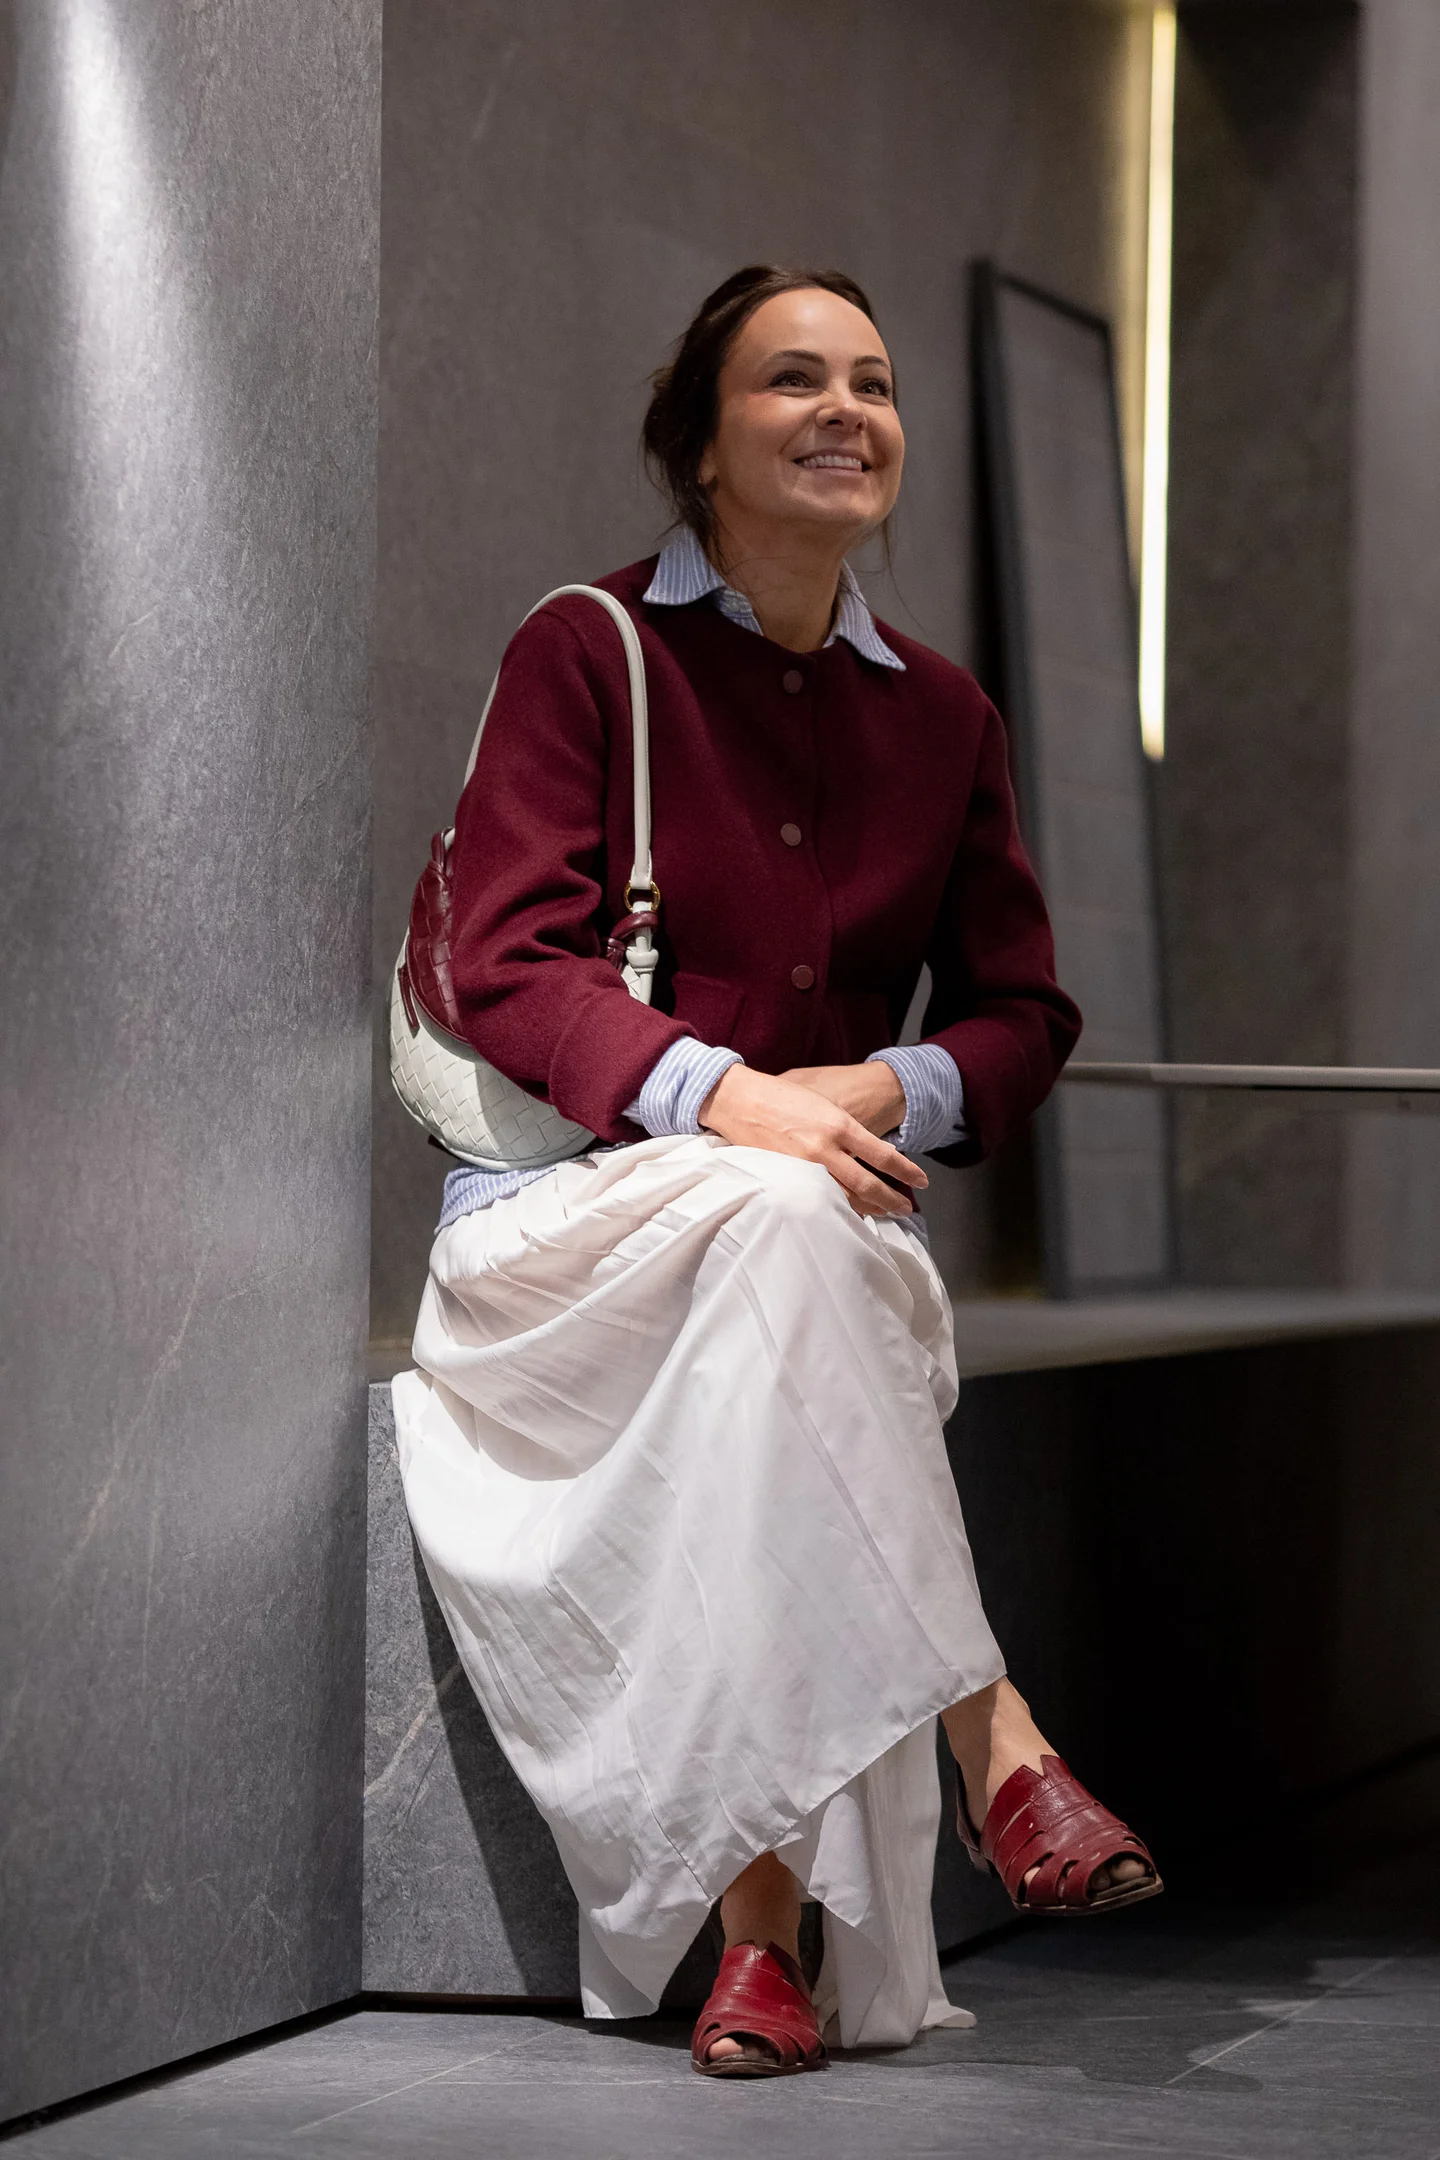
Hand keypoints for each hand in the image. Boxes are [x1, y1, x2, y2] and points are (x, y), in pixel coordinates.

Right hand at [697, 1065, 925, 1219]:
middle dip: (892, 1200)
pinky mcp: (787, 1178)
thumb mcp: (823, 1103)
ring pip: (845, 1198)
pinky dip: (838, 1208)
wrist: (741, 1100)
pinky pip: (819, 1199)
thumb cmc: (781, 1096)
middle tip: (906, 1208)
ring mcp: (805, 1166)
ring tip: (884, 1213)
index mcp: (839, 1124)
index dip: (906, 1171)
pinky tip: (850, 1213)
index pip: (883, 1155)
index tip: (920, 1180)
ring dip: (869, 1208)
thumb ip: (847, 1129)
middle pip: (868, 1184)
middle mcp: (826, 1147)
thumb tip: (872, 1150)